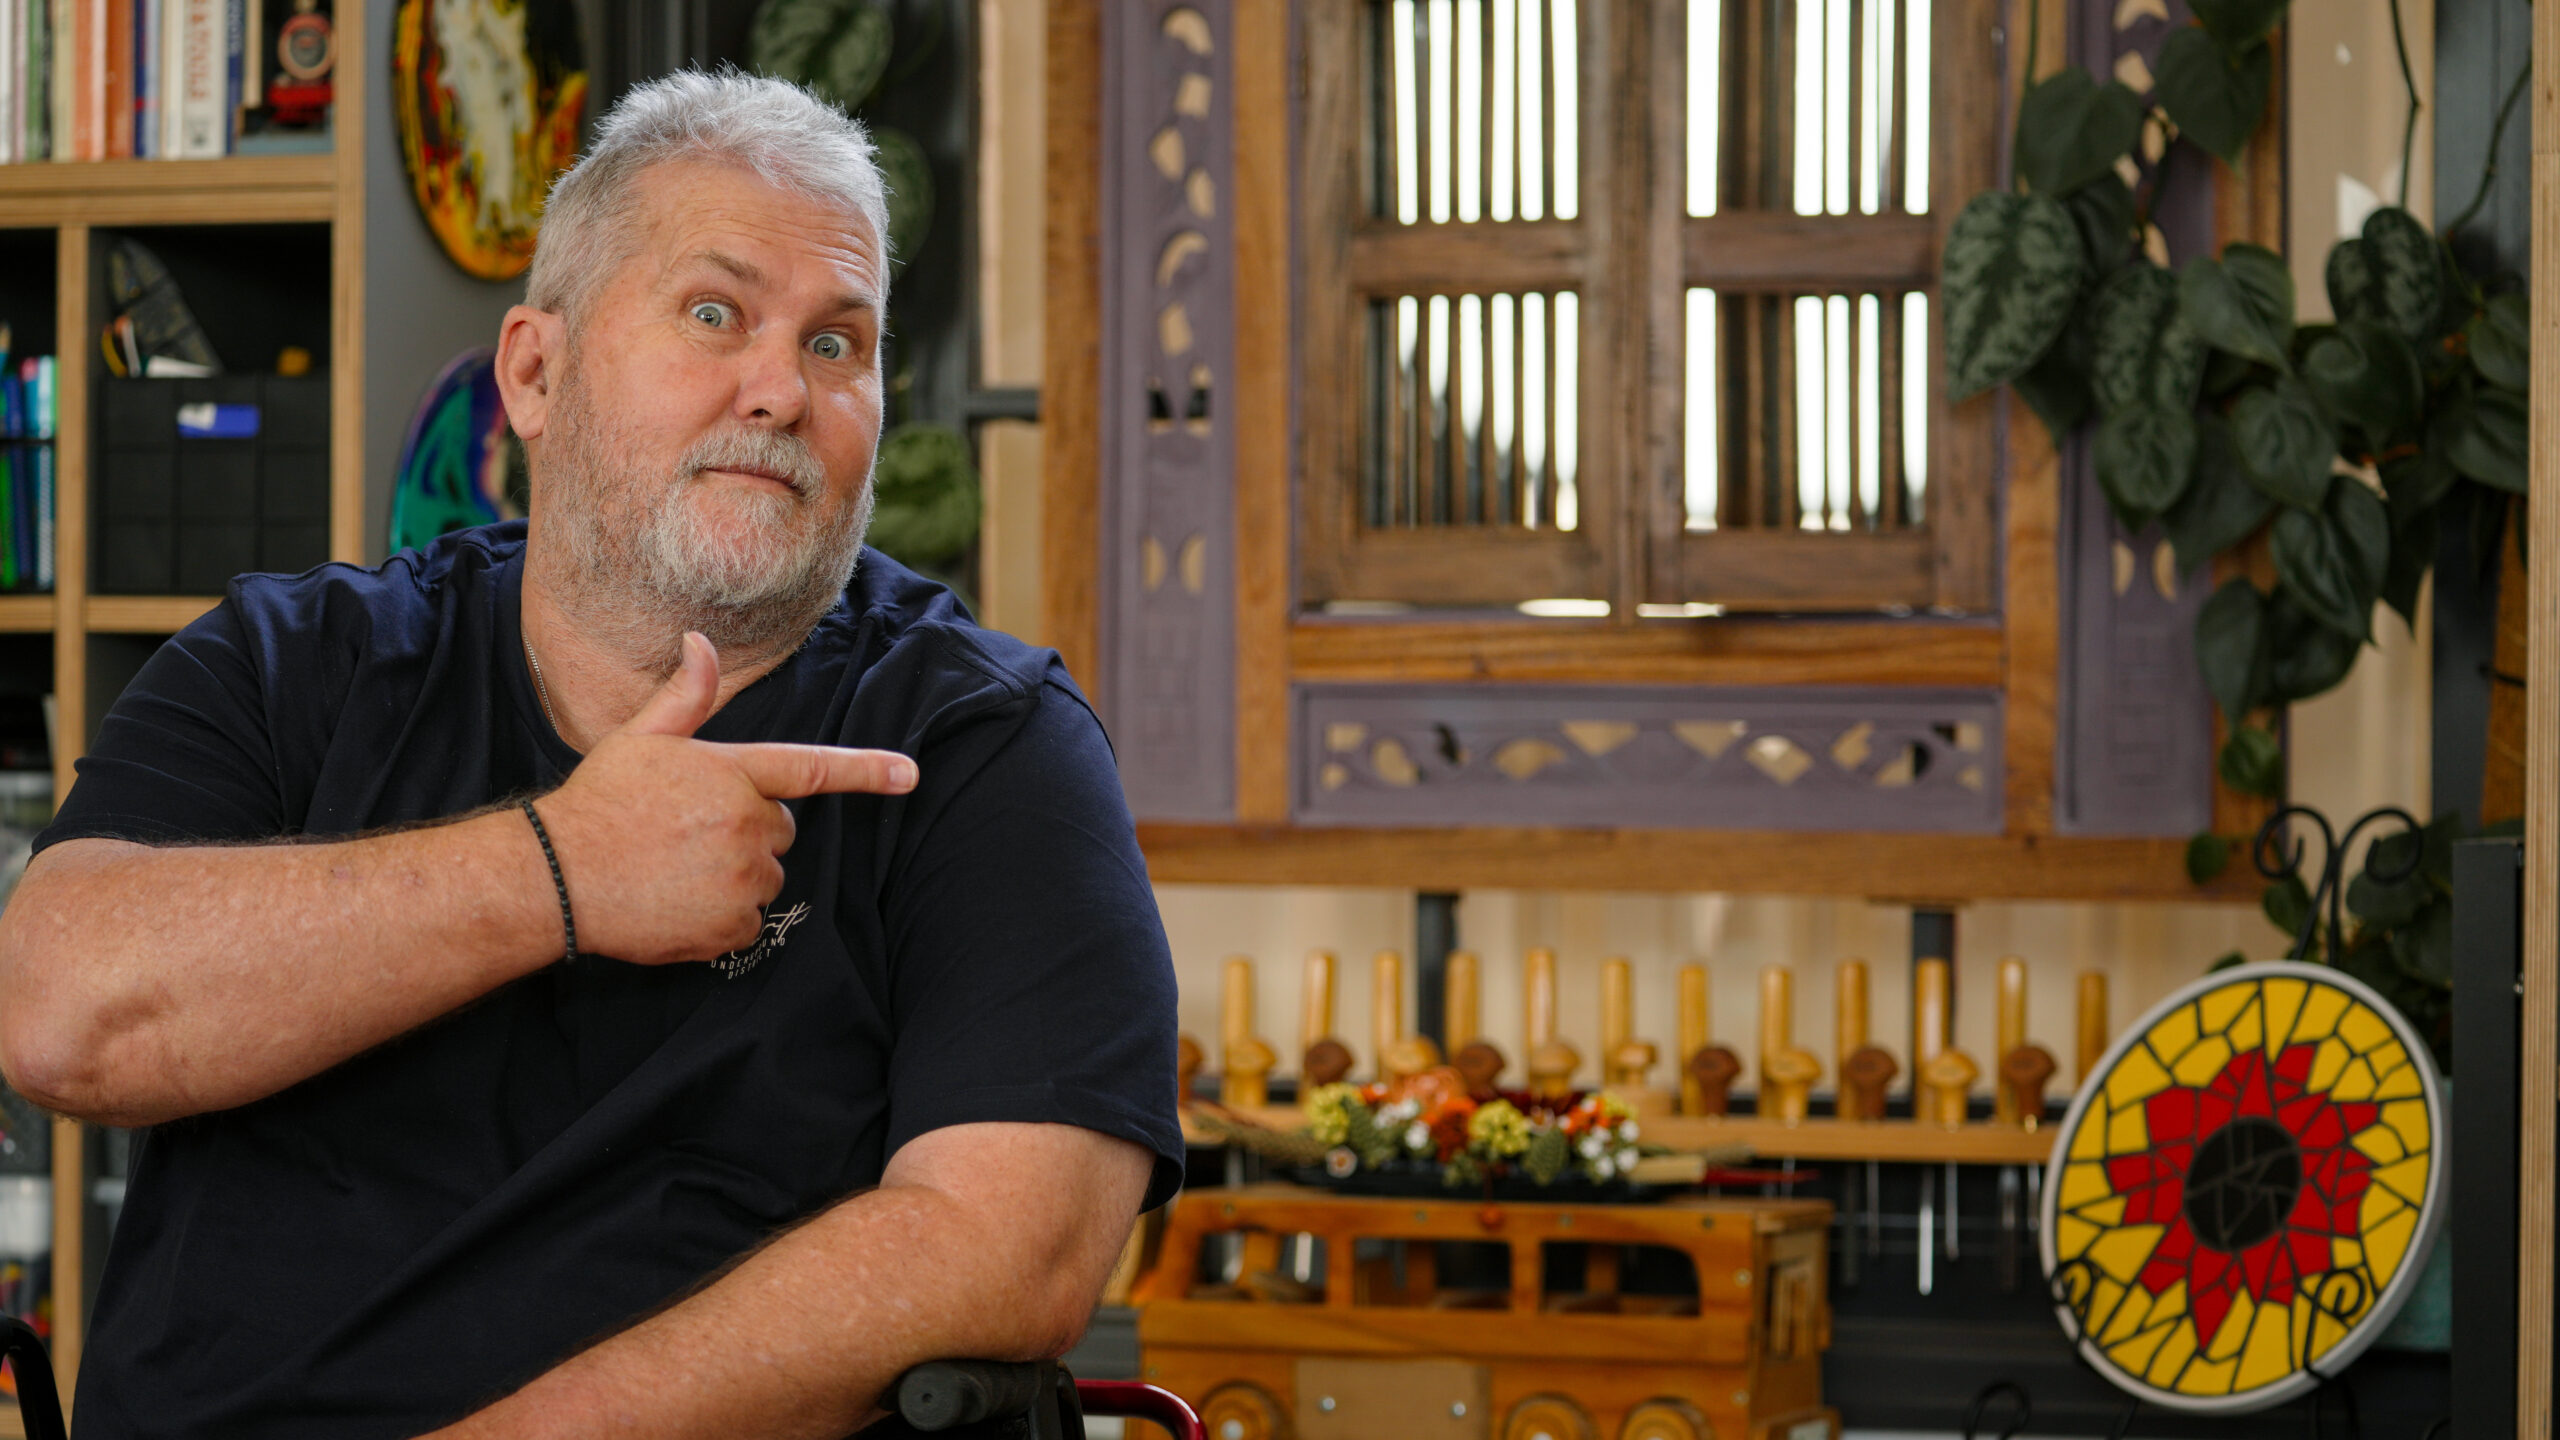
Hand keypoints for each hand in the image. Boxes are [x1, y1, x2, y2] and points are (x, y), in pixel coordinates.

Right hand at [535, 633, 916, 964]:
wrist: (557, 876)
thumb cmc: (598, 803)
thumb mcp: (640, 739)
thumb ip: (684, 696)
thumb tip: (700, 640)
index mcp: (731, 773)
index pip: (811, 768)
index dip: (866, 771)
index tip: (909, 775)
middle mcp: (745, 824)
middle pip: (781, 830)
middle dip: (748, 831)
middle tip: (688, 834)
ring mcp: (740, 877)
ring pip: (765, 877)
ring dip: (734, 876)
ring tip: (675, 869)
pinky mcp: (731, 925)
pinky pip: (749, 922)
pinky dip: (722, 920)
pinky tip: (677, 904)